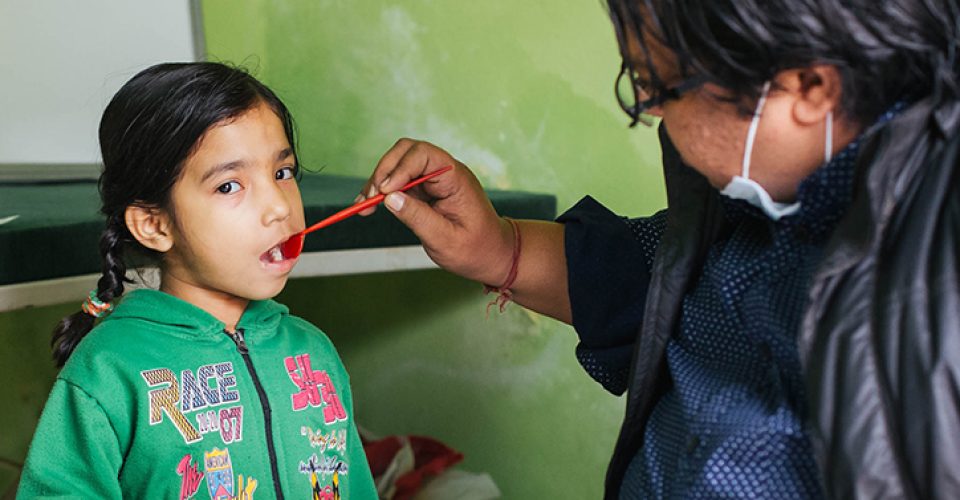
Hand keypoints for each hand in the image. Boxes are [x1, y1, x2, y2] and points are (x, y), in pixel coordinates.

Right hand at [359, 139, 514, 285]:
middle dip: (383, 172)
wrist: (491, 255)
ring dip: (378, 182)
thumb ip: (418, 218)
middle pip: (406, 152)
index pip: (423, 155)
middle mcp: (444, 172)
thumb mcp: (445, 239)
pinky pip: (399, 183)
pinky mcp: (425, 191)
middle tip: (368, 198)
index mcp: (455, 177)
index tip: (384, 192)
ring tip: (363, 205)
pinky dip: (382, 192)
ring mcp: (433, 180)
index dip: (399, 168)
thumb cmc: (475, 249)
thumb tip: (389, 198)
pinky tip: (369, 206)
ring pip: (398, 166)